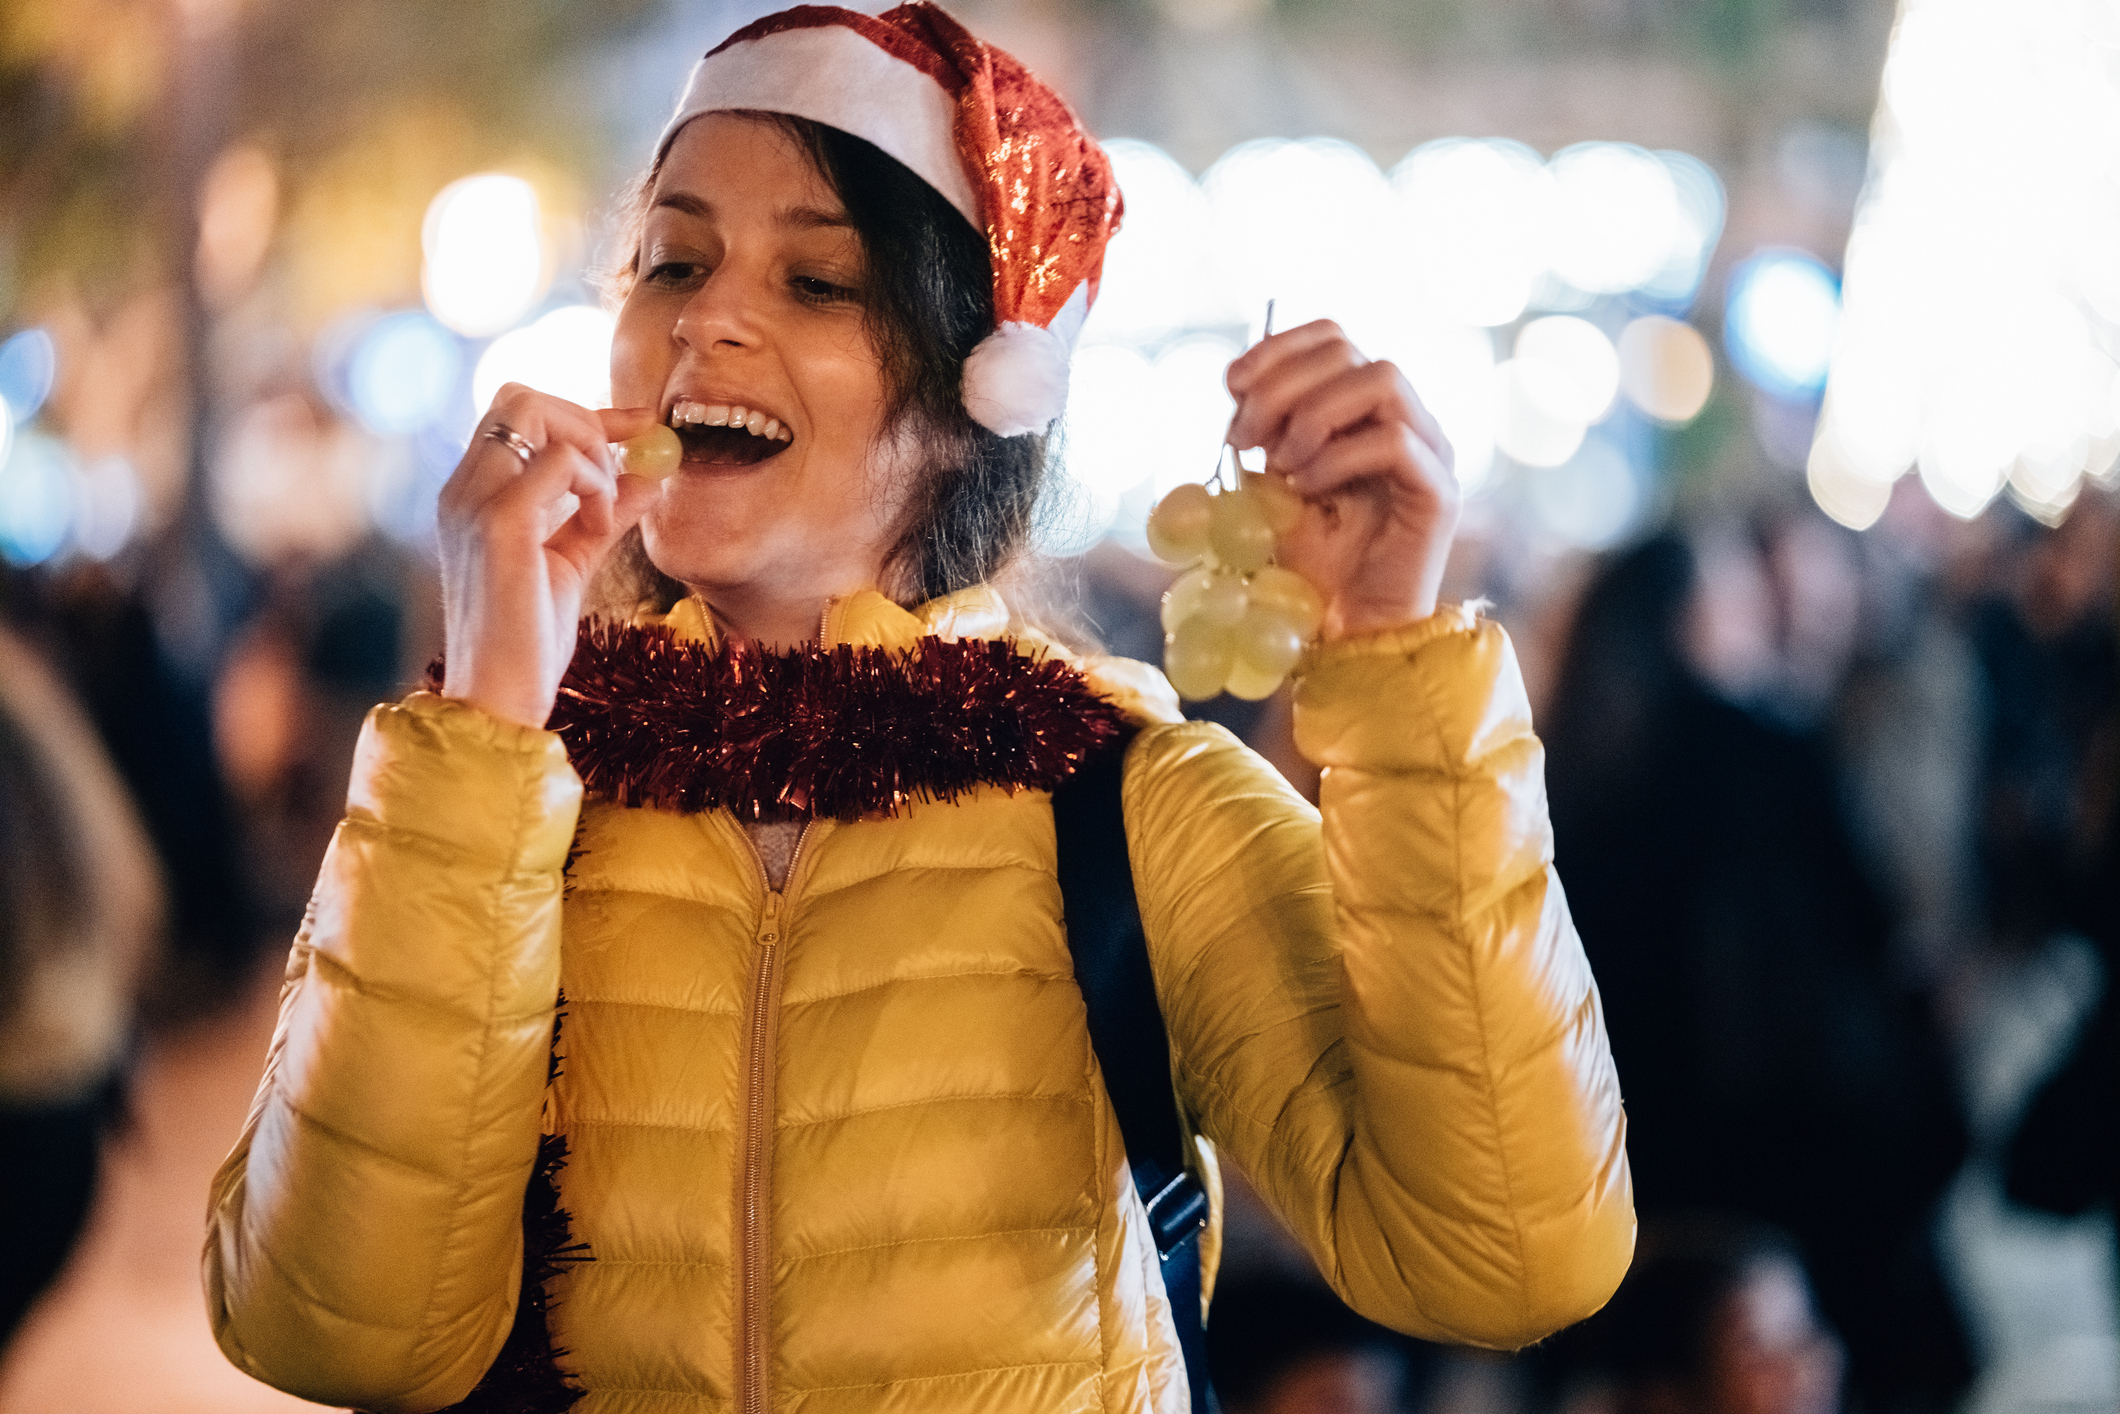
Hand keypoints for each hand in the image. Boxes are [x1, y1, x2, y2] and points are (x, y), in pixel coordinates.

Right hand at [437, 386, 660, 728]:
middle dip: (585, 417)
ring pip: (532, 411)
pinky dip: (594, 482)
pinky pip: (559, 460)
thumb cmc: (527, 640)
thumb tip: (650, 477)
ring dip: (589, 447)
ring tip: (605, 506)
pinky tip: (598, 525)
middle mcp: (462, 489)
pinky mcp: (498, 523)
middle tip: (623, 466)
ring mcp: (473, 502)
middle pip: (519, 397)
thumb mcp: (573, 563)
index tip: (639, 425)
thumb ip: (603, 517)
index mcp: (471, 497)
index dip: (583, 412)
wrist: (500, 697)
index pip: (517, 416)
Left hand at [1225, 321, 1459, 639]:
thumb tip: (1238, 384)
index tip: (1231, 386)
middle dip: (1281, 386)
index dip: (1278, 349)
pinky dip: (1337, 458)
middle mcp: (1406, 418)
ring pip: (1382, 377)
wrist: (1346, 631)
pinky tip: (1305, 490)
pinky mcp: (1439, 490)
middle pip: (1350, 351)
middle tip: (1244, 437)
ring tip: (1282, 463)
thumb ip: (1263, 432)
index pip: (1333, 338)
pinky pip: (1394, 441)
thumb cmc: (1311, 563)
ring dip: (1315, 413)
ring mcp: (1429, 451)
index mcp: (1365, 409)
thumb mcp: (1269, 484)